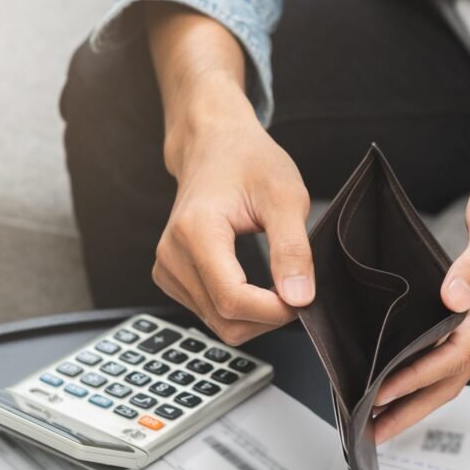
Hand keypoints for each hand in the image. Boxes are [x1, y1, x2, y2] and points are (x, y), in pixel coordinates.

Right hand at [153, 119, 314, 343]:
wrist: (214, 146)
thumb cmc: (248, 162)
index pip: (233, 300)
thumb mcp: (286, 197)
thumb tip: (299, 298)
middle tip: (295, 288)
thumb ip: (293, 250)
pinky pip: (210, 314)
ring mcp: (167, 268)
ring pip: (218, 324)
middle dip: (267, 317)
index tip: (302, 298)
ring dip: (255, 315)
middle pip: (225, 320)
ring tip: (276, 280)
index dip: (274, 311)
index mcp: (195, 232)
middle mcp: (172, 254)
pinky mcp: (171, 277)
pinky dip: (239, 310)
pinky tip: (254, 283)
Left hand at [372, 150, 469, 442]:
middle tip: (372, 430)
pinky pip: (452, 352)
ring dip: (417, 398)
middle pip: (453, 377)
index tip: (382, 390)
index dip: (416, 375)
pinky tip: (402, 378)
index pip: (456, 352)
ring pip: (452, 371)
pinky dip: (425, 373)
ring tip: (379, 418)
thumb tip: (453, 298)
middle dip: (413, 407)